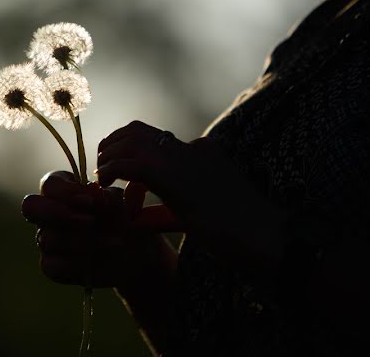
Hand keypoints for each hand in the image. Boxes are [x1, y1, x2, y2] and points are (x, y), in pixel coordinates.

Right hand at [21, 170, 178, 288]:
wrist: (137, 255)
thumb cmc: (127, 221)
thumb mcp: (127, 207)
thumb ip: (114, 198)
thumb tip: (97, 192)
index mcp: (64, 189)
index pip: (50, 184)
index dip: (66, 192)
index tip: (91, 201)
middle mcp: (50, 212)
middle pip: (30, 206)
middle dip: (56, 212)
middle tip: (89, 221)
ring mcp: (48, 239)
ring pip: (47, 238)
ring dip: (82, 241)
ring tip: (112, 242)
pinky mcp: (51, 265)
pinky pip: (52, 264)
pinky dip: (77, 262)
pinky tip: (97, 261)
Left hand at [95, 121, 285, 277]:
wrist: (267, 238)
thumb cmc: (241, 234)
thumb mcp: (197, 215)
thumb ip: (164, 211)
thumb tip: (136, 216)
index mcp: (203, 152)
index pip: (157, 141)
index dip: (132, 158)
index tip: (125, 184)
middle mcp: (193, 148)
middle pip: (139, 131)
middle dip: (114, 146)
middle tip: (102, 169)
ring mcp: (186, 159)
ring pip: (132, 140)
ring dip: (110, 157)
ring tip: (102, 179)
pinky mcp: (176, 177)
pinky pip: (133, 164)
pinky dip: (113, 171)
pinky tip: (106, 186)